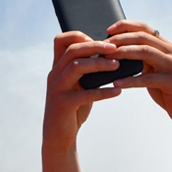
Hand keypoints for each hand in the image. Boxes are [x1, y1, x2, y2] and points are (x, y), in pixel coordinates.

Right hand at [43, 31, 121, 150]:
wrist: (58, 136)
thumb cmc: (72, 109)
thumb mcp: (78, 86)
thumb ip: (86, 72)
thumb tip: (111, 57)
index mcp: (57, 68)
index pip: (60, 40)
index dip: (79, 35)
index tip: (99, 40)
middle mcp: (54, 75)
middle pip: (72, 50)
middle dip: (95, 46)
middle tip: (114, 48)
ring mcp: (57, 89)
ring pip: (76, 67)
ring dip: (99, 64)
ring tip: (117, 65)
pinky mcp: (62, 104)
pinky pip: (84, 94)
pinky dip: (102, 92)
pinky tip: (117, 91)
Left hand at [105, 21, 171, 123]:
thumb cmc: (166, 89)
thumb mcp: (154, 69)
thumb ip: (142, 58)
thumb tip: (117, 51)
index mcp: (167, 47)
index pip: (145, 29)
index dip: (126, 26)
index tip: (109, 30)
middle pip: (143, 38)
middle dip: (121, 39)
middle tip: (104, 46)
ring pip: (146, 52)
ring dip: (124, 53)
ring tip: (107, 59)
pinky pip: (147, 79)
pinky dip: (130, 80)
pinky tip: (117, 83)